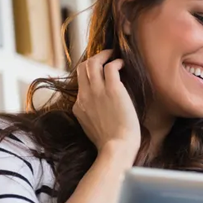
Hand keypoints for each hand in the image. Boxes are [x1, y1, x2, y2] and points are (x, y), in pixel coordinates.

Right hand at [73, 49, 139, 163]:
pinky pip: (110, 67)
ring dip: (103, 55)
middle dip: (92, 59)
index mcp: (79, 106)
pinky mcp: (113, 90)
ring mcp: (98, 92)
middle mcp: (85, 96)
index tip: (100, 72)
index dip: (89, 75)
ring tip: (113, 54)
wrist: (117, 148)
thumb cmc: (110, 143)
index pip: (79, 83)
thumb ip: (90, 116)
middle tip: (105, 56)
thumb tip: (97, 110)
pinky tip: (123, 64)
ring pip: (92, 63)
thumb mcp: (91, 128)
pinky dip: (116, 62)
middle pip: (81, 68)